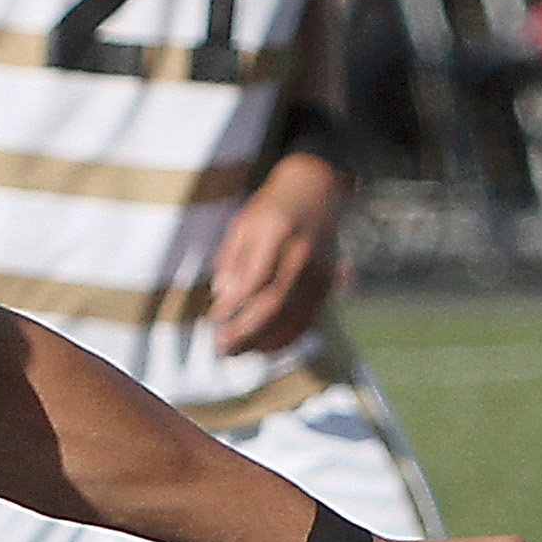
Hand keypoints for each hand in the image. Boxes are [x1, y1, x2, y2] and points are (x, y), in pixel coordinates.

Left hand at [207, 160, 344, 356]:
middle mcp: (301, 252)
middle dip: (245, 330)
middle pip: (274, 302)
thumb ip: (231, 259)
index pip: (255, 277)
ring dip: (263, 340)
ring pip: (292, 316)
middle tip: (221, 347)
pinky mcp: (327, 282)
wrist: (316, 189)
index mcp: (276, 231)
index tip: (214, 319)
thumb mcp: (243, 223)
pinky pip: (307, 318)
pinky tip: (264, 347)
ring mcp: (318, 270)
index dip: (234, 304)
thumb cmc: (271, 207)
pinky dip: (285, 337)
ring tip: (236, 352)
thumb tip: (223, 297)